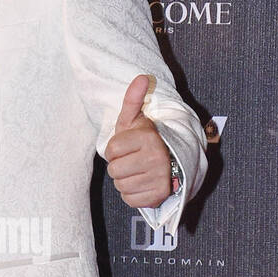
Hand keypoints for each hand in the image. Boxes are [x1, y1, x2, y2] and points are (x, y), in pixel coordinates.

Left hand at [104, 75, 172, 208]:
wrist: (167, 162)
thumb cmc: (142, 140)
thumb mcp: (133, 119)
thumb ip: (133, 99)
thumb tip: (142, 76)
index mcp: (148, 138)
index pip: (111, 150)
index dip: (114, 149)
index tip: (126, 146)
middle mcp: (157, 158)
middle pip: (114, 170)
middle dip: (118, 165)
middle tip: (132, 159)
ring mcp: (160, 178)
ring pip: (121, 185)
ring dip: (125, 180)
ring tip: (138, 170)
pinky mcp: (159, 196)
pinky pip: (129, 199)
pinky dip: (132, 194)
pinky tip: (142, 183)